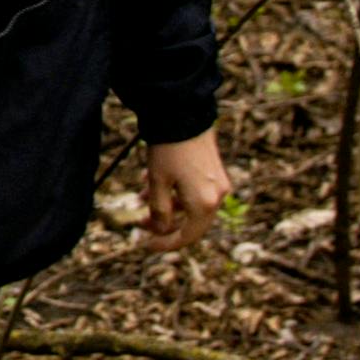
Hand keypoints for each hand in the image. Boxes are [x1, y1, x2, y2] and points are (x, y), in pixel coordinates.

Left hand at [143, 127, 230, 251]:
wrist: (185, 114)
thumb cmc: (168, 149)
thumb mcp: (157, 182)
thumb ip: (159, 211)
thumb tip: (160, 229)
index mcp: (205, 204)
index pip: (187, 236)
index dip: (165, 243)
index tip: (145, 245)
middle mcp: (218, 196)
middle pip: (190, 223)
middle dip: (163, 223)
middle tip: (140, 221)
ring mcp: (219, 184)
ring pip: (190, 205)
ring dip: (166, 205)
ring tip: (141, 197)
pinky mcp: (215, 172)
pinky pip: (195, 191)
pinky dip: (175, 193)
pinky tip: (152, 184)